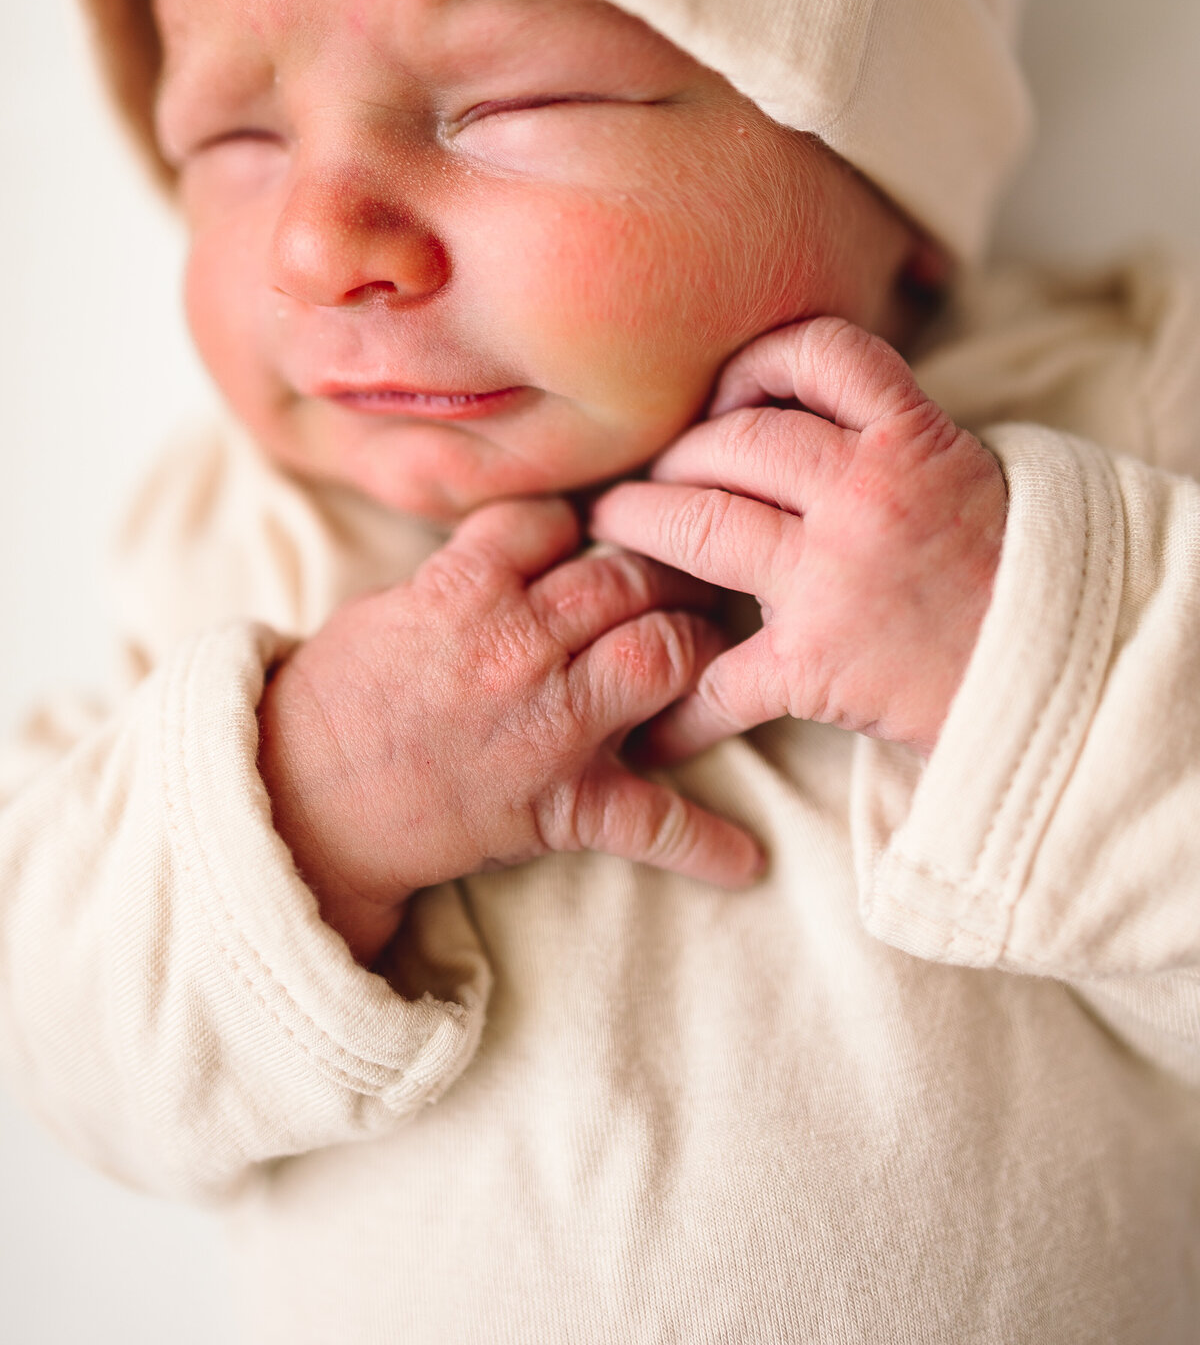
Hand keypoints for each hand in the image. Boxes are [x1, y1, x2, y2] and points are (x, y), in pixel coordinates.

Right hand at [258, 497, 763, 963]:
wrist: (302, 803)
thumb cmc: (342, 696)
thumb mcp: (395, 602)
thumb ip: (473, 569)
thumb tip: (544, 542)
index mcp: (465, 587)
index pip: (556, 519)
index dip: (584, 521)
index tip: (600, 530)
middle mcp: (517, 646)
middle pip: (626, 576)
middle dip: (666, 567)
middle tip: (689, 570)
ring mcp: (547, 726)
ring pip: (661, 656)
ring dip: (697, 646)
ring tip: (710, 647)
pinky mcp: (559, 806)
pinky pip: (649, 821)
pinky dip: (703, 843)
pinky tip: (747, 860)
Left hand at [591, 317, 1005, 759]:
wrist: (1061, 679)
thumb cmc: (1006, 574)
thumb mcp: (964, 471)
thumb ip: (886, 433)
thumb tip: (787, 401)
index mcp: (911, 440)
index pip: (818, 353)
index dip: (756, 362)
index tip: (726, 393)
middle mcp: (867, 495)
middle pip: (733, 440)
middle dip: (676, 453)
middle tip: (651, 472)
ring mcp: (835, 577)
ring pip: (700, 524)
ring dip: (640, 523)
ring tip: (613, 529)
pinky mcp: (817, 661)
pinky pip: (723, 675)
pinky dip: (682, 702)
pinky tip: (657, 723)